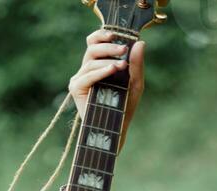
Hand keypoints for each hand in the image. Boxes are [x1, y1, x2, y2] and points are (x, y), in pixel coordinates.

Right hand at [69, 28, 145, 151]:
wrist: (117, 129)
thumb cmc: (125, 106)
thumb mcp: (135, 83)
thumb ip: (137, 64)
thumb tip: (140, 43)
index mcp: (98, 64)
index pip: (94, 42)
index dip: (101, 35)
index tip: (116, 35)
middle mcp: (87, 70)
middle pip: (92, 48)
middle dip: (108, 47)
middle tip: (123, 49)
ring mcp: (80, 78)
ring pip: (90, 61)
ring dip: (107, 60)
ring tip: (121, 65)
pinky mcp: (76, 88)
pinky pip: (87, 76)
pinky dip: (100, 72)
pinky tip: (112, 70)